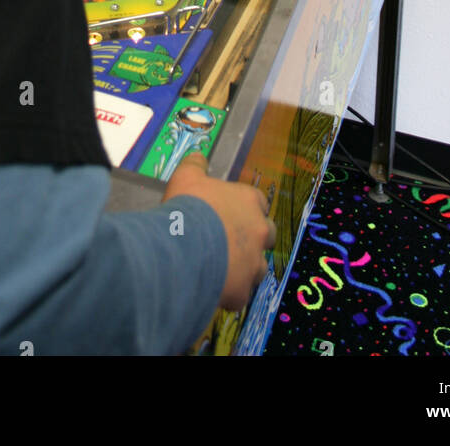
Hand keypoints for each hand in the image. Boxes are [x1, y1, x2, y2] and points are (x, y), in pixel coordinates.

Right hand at [164, 153, 274, 310]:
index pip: (258, 202)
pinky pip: (240, 293)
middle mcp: (258, 231)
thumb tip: (199, 156)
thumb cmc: (188, 208)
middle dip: (253, 238)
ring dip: (244, 267)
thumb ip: (195, 165)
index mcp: (249, 201)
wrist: (183, 248)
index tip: (230, 211)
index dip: (245, 207)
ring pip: (257, 267)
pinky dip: (229, 292)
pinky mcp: (243, 291)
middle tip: (228, 241)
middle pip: (266, 234)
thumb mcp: (187, 177)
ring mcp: (254, 263)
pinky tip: (210, 288)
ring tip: (219, 268)